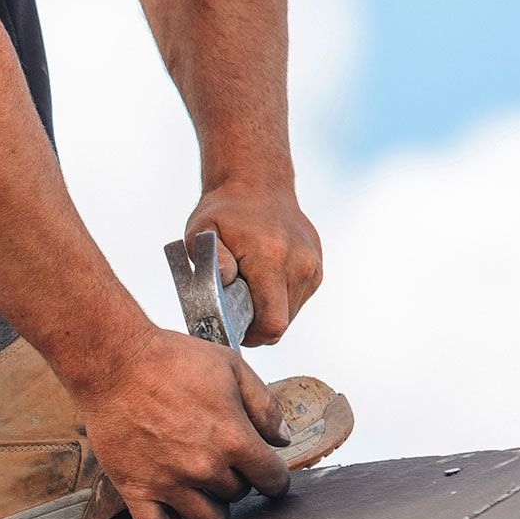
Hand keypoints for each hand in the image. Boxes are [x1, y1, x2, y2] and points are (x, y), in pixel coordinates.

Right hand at [65, 325, 292, 518]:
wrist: (114, 362)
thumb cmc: (169, 360)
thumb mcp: (231, 367)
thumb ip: (265, 406)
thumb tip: (282, 439)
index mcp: (233, 438)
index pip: (273, 480)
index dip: (274, 475)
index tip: (265, 471)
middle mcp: (205, 467)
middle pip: (239, 496)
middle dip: (237, 479)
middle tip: (221, 459)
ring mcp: (169, 482)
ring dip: (211, 506)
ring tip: (200, 485)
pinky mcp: (136, 489)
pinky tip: (172, 511)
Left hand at [185, 182, 322, 345]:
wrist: (258, 182)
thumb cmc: (224, 211)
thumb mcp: (202, 231)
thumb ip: (213, 261)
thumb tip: (227, 284)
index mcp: (271, 257)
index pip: (273, 323)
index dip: (252, 336)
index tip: (234, 328)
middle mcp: (300, 263)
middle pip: (282, 322)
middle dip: (257, 324)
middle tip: (234, 307)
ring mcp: (313, 265)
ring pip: (290, 313)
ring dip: (268, 311)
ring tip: (248, 288)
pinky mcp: (317, 267)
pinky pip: (297, 299)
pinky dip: (279, 298)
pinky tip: (263, 279)